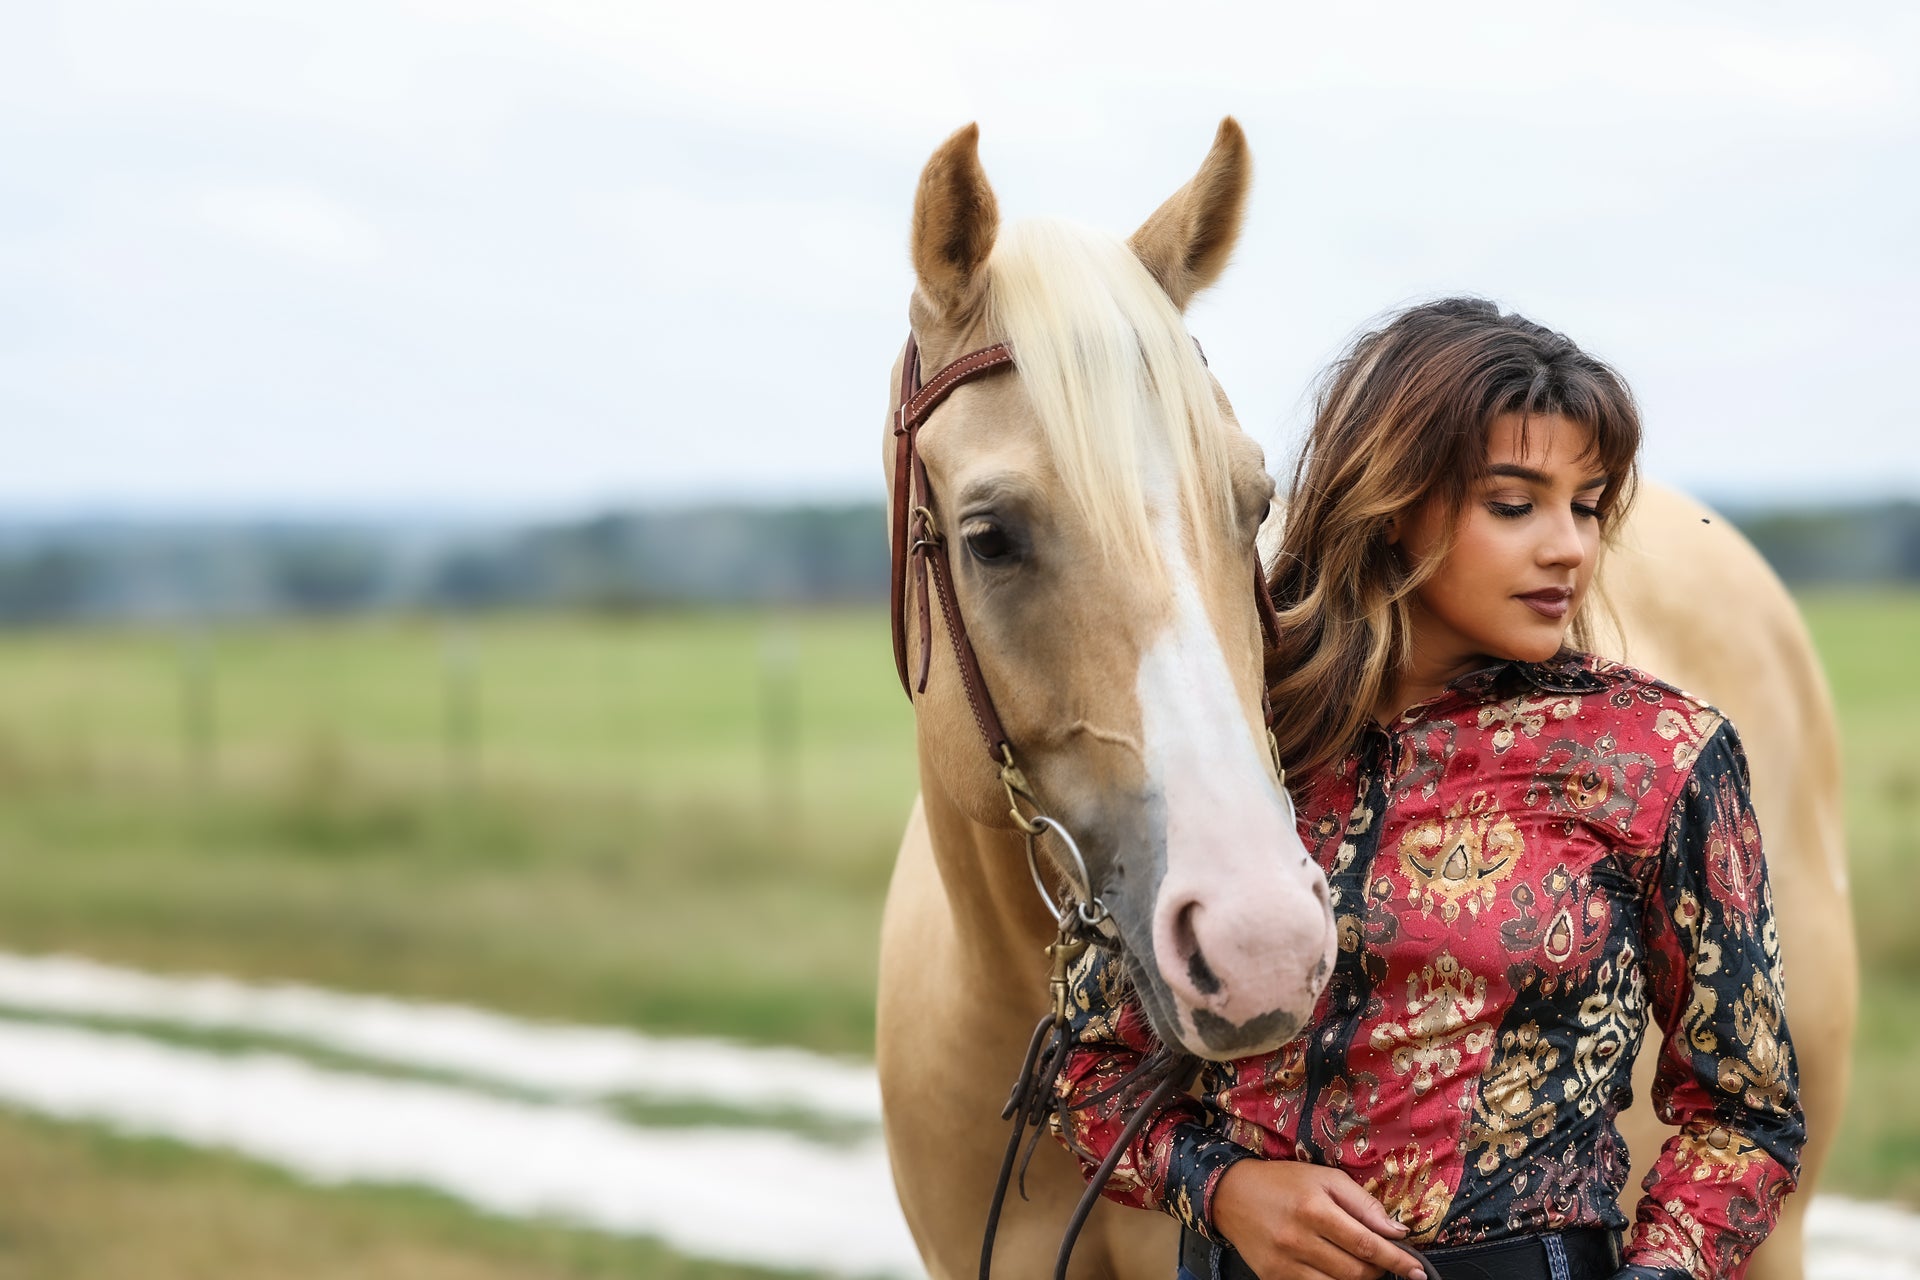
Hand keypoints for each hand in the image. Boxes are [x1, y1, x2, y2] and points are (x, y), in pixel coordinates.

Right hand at [1212, 1158, 1427, 1279]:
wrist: (1231, 1195)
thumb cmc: (1284, 1182)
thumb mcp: (1325, 1178)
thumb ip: (1363, 1204)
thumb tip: (1397, 1232)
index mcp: (1314, 1210)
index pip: (1367, 1244)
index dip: (1398, 1261)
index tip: (1418, 1270)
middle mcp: (1298, 1240)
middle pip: (1356, 1272)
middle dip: (1380, 1270)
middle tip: (1382, 1260)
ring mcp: (1285, 1265)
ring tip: (1360, 1266)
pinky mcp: (1274, 1279)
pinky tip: (1337, 1272)